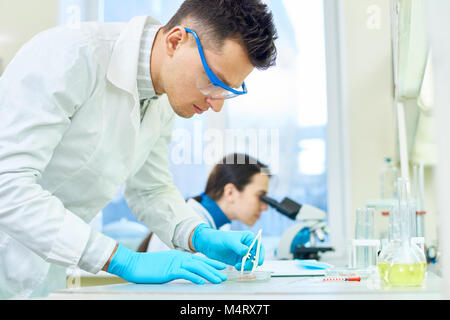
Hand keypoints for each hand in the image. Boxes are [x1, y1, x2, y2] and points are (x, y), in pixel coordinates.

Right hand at [107, 244, 226, 283]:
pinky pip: (185, 274)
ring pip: (197, 268)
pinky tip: (202, 282)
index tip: (221, 267)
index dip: (211, 263)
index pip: (199, 260)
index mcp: (179, 256)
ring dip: (209, 274)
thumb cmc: (148, 267)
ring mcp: (175, 263)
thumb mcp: (165, 265)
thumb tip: (184, 272)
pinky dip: (195, 278)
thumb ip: (175, 267)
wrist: (133, 264)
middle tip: (225, 275)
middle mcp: (180, 258)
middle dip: (214, 269)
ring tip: (219, 280)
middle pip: (201, 263)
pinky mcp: (169, 270)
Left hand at [192, 224, 264, 270]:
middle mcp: (248, 246)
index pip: (259, 246)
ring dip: (247, 266)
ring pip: (251, 262)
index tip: (258, 261)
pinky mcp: (238, 260)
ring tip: (238, 266)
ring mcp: (243, 254)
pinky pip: (244, 266)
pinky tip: (236, 267)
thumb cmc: (219, 238)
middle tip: (247, 266)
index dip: (260, 254)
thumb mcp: (229, 241)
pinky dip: (243, 268)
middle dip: (253, 262)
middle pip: (256, 256)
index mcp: (248, 238)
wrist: (208, 244)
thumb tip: (247, 252)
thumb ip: (238, 246)